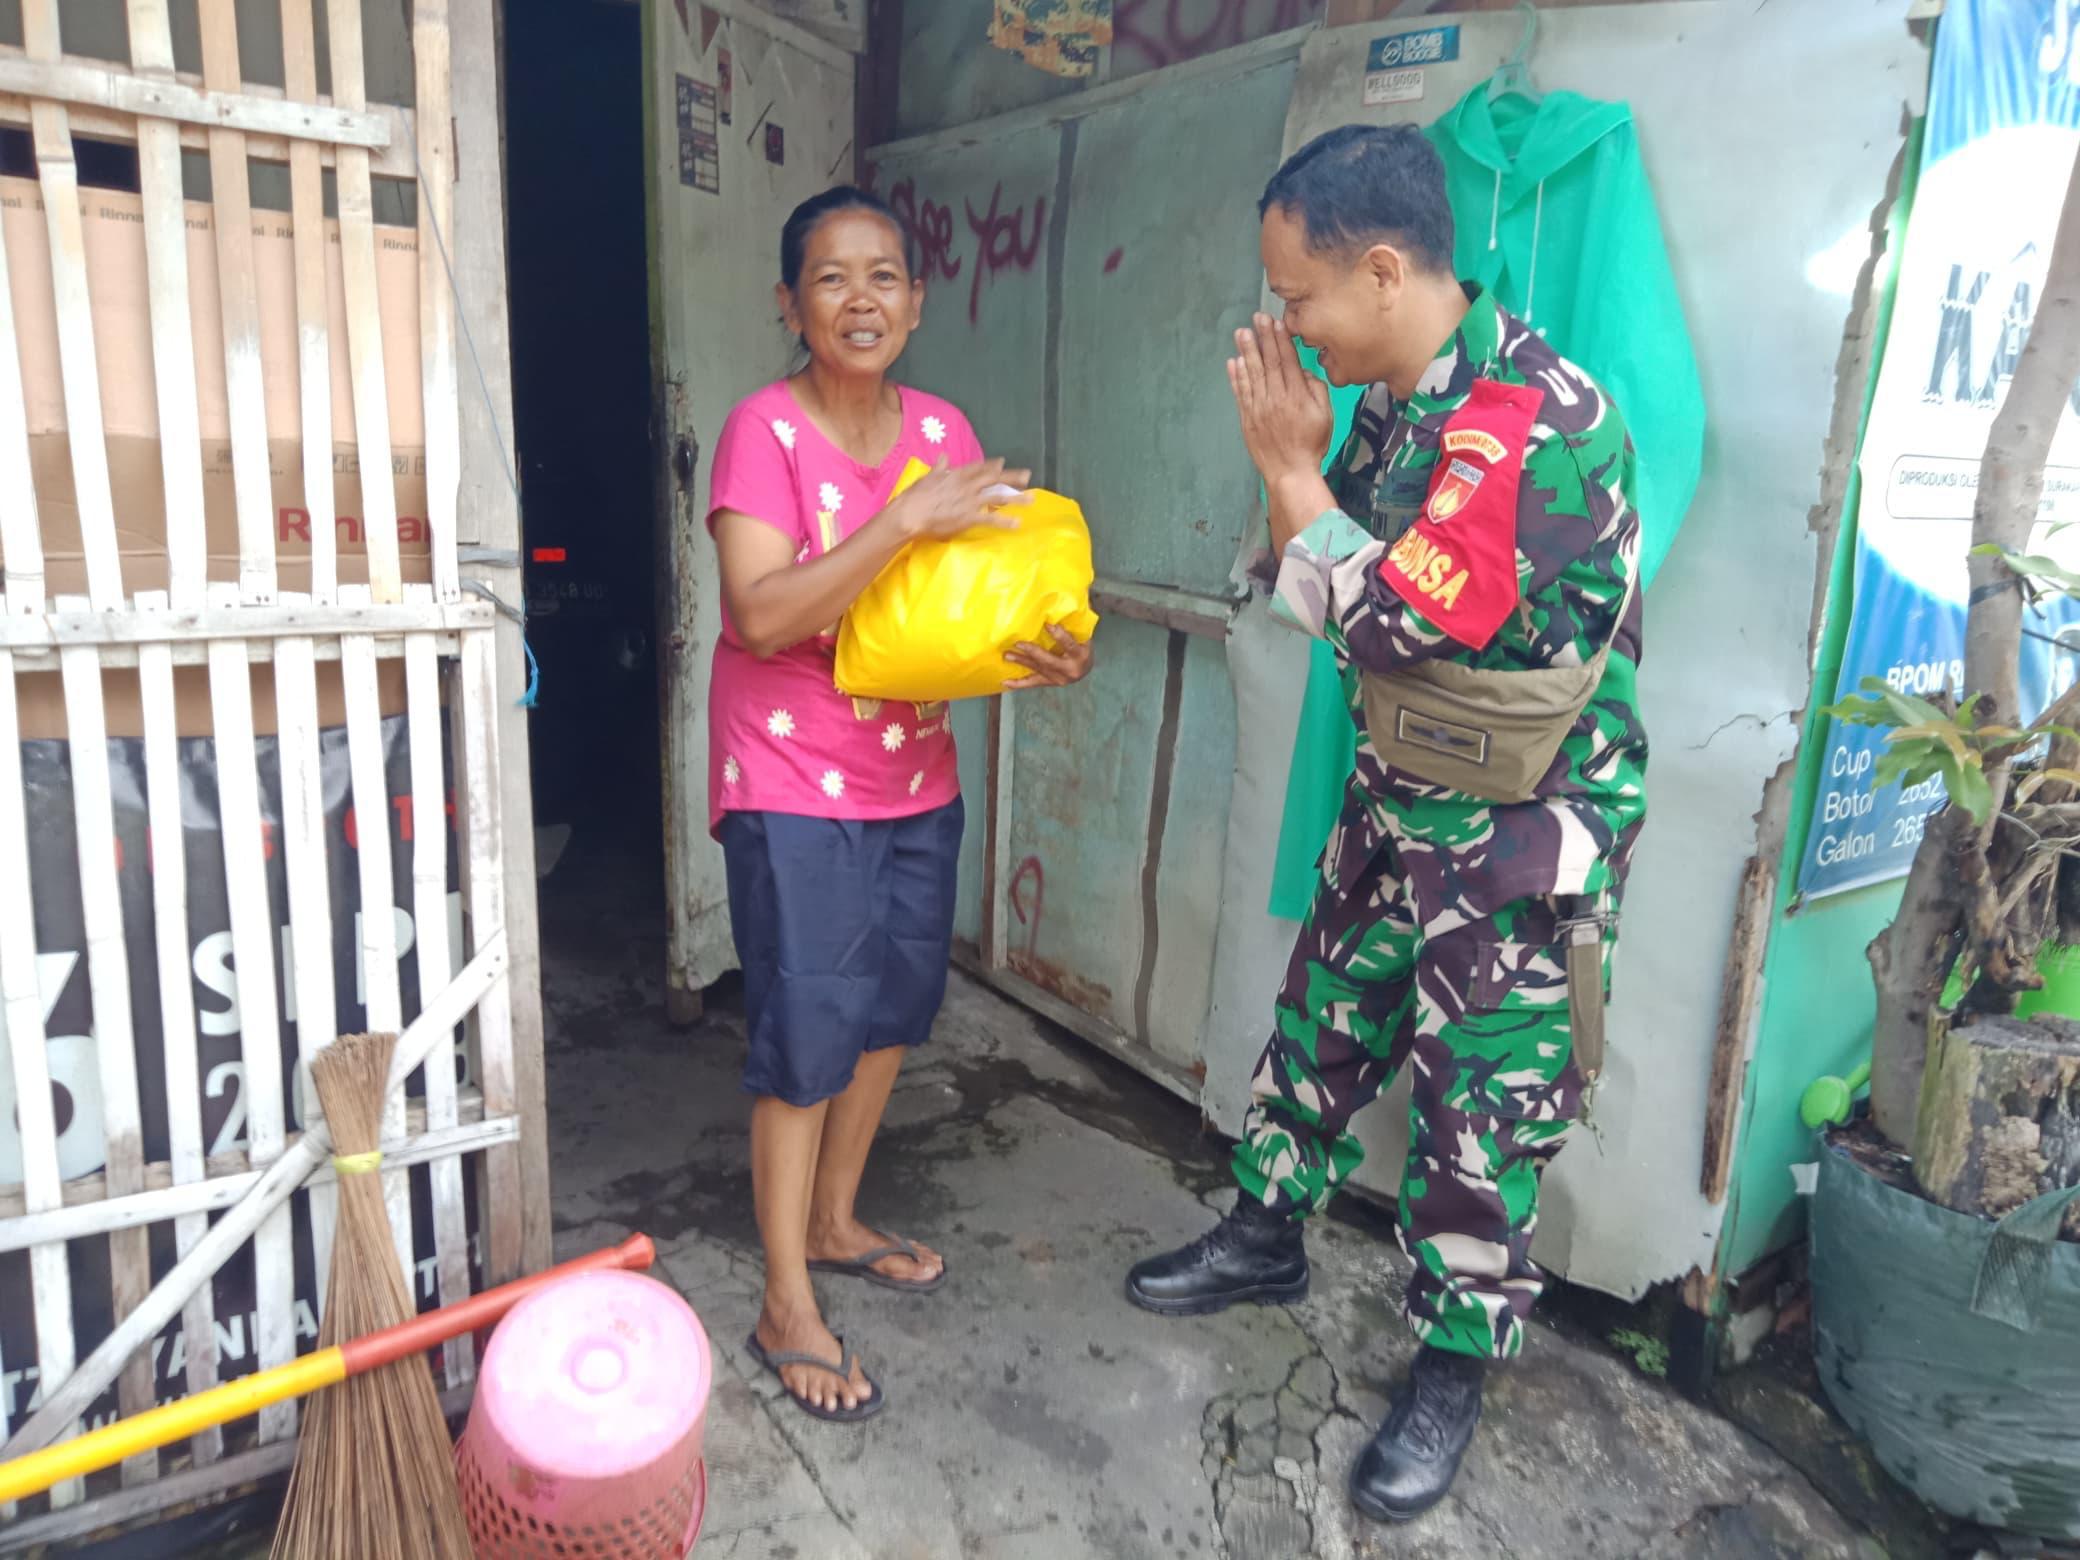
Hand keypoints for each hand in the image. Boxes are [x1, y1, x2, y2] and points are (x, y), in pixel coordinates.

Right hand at [888, 458, 1030, 540]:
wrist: (911, 512)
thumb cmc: (915, 496)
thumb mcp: (928, 477)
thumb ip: (939, 466)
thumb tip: (943, 455)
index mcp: (957, 475)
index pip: (979, 467)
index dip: (992, 465)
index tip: (1003, 462)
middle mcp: (967, 485)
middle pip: (994, 478)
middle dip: (1012, 476)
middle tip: (1027, 476)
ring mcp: (970, 501)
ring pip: (997, 496)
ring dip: (1015, 497)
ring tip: (1031, 499)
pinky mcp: (969, 517)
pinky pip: (991, 518)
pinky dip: (1005, 521)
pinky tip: (1017, 523)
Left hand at [1004, 623, 1091, 689]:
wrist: (1085, 668)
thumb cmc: (1083, 645)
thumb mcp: (1084, 633)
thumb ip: (1077, 618)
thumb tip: (1076, 593)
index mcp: (1080, 654)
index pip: (1070, 645)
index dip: (1059, 636)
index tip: (1048, 625)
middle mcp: (1070, 669)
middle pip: (1049, 660)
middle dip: (1033, 652)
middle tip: (1018, 643)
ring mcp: (1059, 678)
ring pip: (1038, 669)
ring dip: (1021, 661)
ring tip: (1007, 655)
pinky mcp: (1049, 682)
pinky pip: (1033, 683)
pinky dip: (1019, 684)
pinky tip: (1006, 682)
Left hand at [1227, 313, 1331, 488]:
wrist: (1290, 471)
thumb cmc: (1312, 444)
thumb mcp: (1326, 414)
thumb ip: (1316, 389)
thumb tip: (1302, 371)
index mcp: (1297, 396)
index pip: (1287, 361)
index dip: (1281, 340)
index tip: (1276, 323)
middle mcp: (1276, 398)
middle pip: (1268, 362)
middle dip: (1263, 338)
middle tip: (1257, 318)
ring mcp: (1259, 408)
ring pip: (1252, 374)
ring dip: (1246, 351)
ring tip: (1241, 333)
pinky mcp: (1248, 419)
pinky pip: (1240, 393)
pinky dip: (1236, 377)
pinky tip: (1234, 361)